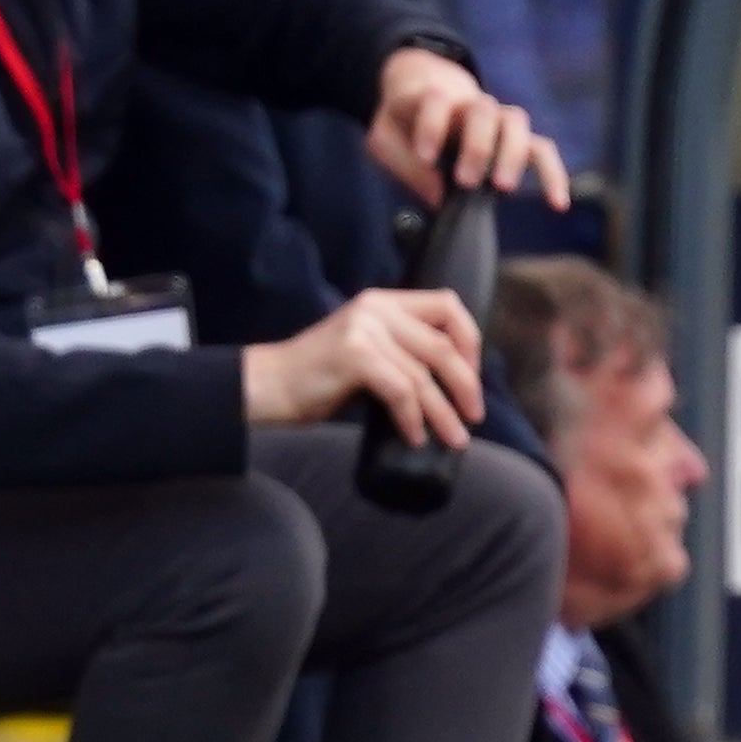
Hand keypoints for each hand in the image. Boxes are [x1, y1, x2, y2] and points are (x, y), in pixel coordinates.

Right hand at [240, 286, 483, 446]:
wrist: (267, 386)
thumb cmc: (317, 377)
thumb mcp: (366, 351)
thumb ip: (401, 351)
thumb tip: (453, 382)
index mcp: (382, 302)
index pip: (447, 305)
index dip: (470, 340)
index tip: (472, 375)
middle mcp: (375, 308)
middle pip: (443, 345)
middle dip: (466, 385)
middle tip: (473, 416)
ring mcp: (363, 330)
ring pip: (423, 374)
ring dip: (444, 412)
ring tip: (454, 439)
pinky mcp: (353, 355)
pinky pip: (400, 391)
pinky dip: (413, 418)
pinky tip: (414, 436)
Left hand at [369, 46, 569, 209]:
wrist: (424, 94)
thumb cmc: (403, 121)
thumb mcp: (385, 139)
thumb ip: (404, 163)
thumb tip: (438, 195)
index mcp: (431, 99)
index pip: (436, 101)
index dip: (432, 127)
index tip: (426, 157)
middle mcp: (468, 105)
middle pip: (484, 110)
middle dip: (478, 146)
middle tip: (465, 180)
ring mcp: (494, 119)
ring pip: (515, 121)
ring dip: (511, 154)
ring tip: (501, 188)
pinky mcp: (514, 139)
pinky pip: (541, 149)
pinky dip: (553, 174)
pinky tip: (557, 203)